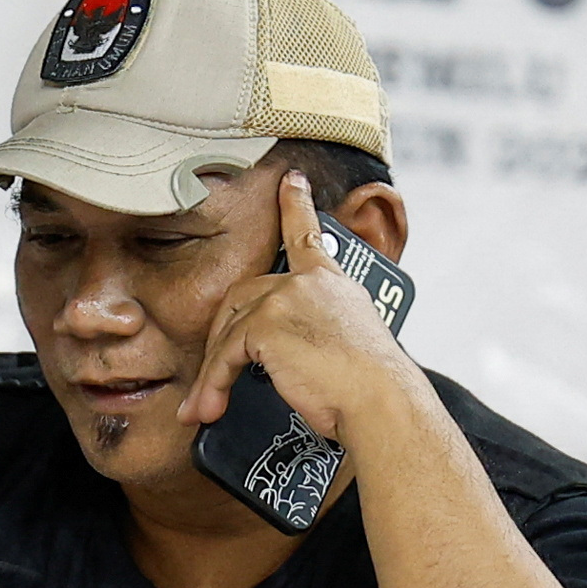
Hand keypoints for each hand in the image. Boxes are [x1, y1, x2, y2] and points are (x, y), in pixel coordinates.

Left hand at [184, 174, 416, 439]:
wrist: (380, 402)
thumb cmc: (373, 388)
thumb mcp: (353, 341)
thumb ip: (322, 327)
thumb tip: (298, 348)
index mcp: (333, 283)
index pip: (309, 235)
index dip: (296, 205)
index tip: (290, 180)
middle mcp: (307, 283)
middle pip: (243, 295)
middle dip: (224, 335)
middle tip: (217, 372)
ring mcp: (284, 299)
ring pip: (229, 331)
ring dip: (213, 372)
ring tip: (206, 406)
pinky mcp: (265, 324)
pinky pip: (224, 356)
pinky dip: (212, 385)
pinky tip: (209, 407)